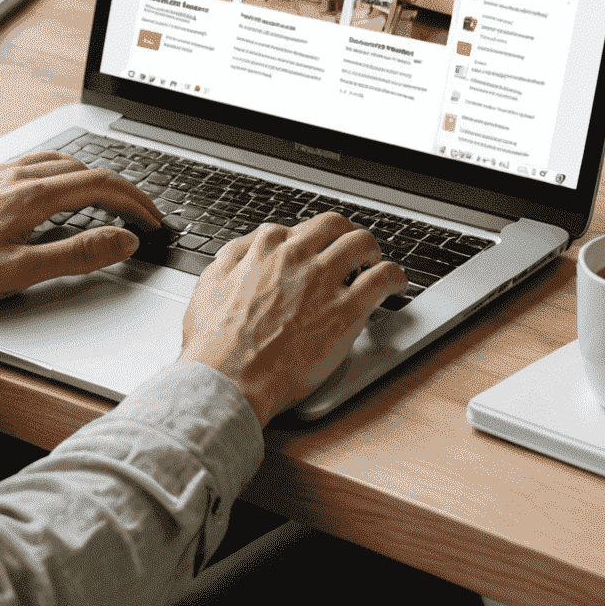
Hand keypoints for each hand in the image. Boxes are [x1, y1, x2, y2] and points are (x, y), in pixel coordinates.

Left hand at [0, 152, 162, 305]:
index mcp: (32, 195)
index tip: (154, 221)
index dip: (136, 203)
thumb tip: (121, 240)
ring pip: (63, 162)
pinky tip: (56, 189)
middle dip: (123, 189)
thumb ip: (75, 256)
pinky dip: (65, 173)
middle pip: (88, 169)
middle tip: (142, 212)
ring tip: (110, 199)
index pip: (102, 186)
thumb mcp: (16, 273)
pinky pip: (38, 163)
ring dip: (95, 177)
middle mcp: (18, 176)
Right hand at [180, 214, 406, 425]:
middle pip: (333, 226)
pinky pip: (382, 279)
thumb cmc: (213, 344)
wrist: (227, 379)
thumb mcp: (208, 287)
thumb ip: (230, 260)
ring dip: (371, 251)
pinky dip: (395, 277)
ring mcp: (322, 280)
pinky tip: (396, 286)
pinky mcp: (346, 310)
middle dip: (343, 235)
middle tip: (348, 252)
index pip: (296, 229)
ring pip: (362, 242)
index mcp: (264, 249)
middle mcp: (296, 257)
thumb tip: (244, 250)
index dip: (308, 242)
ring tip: (374, 266)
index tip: (312, 255)